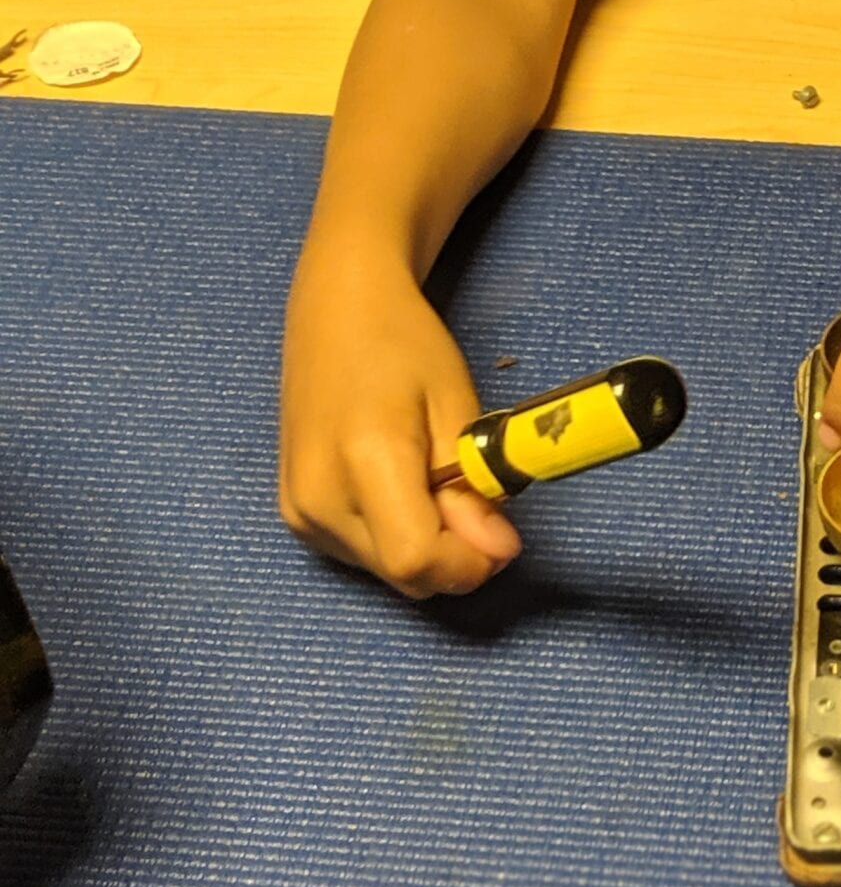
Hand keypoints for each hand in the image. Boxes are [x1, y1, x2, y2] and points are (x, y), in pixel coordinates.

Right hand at [280, 247, 521, 596]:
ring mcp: (298, 511)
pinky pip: (361, 555)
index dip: (470, 561)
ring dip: (425, 547)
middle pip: (403, 575)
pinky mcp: (293, 515)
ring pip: (386, 573)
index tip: (501, 536)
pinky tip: (400, 488)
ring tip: (432, 481)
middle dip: (454, 555)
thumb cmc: (403, 345)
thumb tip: (497, 554)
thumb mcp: (457, 408)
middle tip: (474, 499)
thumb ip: (474, 489)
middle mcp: (317, 497)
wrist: (337, 311)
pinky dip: (394, 537)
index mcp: (362, 460)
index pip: (417, 560)